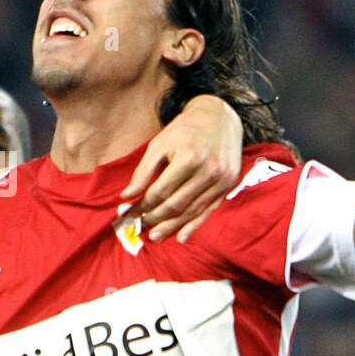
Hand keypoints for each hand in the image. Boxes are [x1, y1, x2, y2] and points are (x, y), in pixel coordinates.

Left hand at [120, 94, 242, 241]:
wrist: (219, 118)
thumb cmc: (184, 131)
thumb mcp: (159, 144)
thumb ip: (143, 171)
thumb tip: (125, 197)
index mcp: (188, 158)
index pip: (160, 191)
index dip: (142, 206)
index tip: (129, 214)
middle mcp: (208, 170)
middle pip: (176, 204)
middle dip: (155, 219)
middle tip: (139, 228)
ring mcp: (221, 180)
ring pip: (192, 211)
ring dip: (172, 227)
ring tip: (155, 236)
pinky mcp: (229, 185)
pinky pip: (209, 211)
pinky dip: (194, 226)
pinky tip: (181, 237)